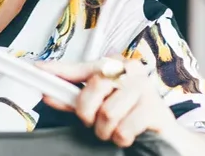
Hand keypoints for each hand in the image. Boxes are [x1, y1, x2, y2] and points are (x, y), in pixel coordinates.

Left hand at [38, 58, 176, 147]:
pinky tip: (129, 135)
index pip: (80, 68)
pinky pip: (123, 129)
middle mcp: (129, 70)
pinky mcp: (153, 108)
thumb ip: (74, 100)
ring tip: (115, 130)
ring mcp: (144, 87)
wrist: (167, 135)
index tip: (37, 70)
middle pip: (93, 89)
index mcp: (114, 65)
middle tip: (96, 123)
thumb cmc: (129, 116)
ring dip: (105, 131)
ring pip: (107, 113)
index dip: (58, 70)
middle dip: (88, 114)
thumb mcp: (99, 105)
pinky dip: (121, 138)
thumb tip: (49, 94)